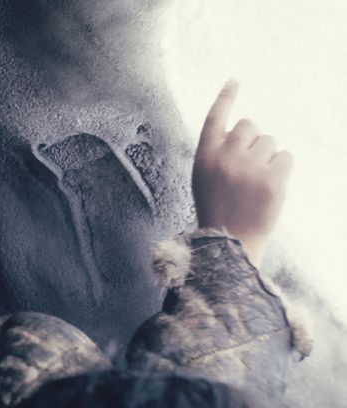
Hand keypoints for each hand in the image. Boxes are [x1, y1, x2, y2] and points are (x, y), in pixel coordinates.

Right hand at [192, 80, 292, 265]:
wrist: (230, 243)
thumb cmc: (218, 209)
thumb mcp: (205, 178)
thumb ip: (219, 154)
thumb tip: (246, 130)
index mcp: (204, 156)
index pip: (215, 118)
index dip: (225, 98)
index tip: (234, 80)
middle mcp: (225, 157)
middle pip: (250, 126)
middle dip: (253, 141)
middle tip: (248, 167)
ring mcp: (249, 167)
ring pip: (270, 142)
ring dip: (267, 158)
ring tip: (256, 183)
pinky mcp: (272, 179)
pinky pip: (286, 157)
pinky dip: (282, 168)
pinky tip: (270, 186)